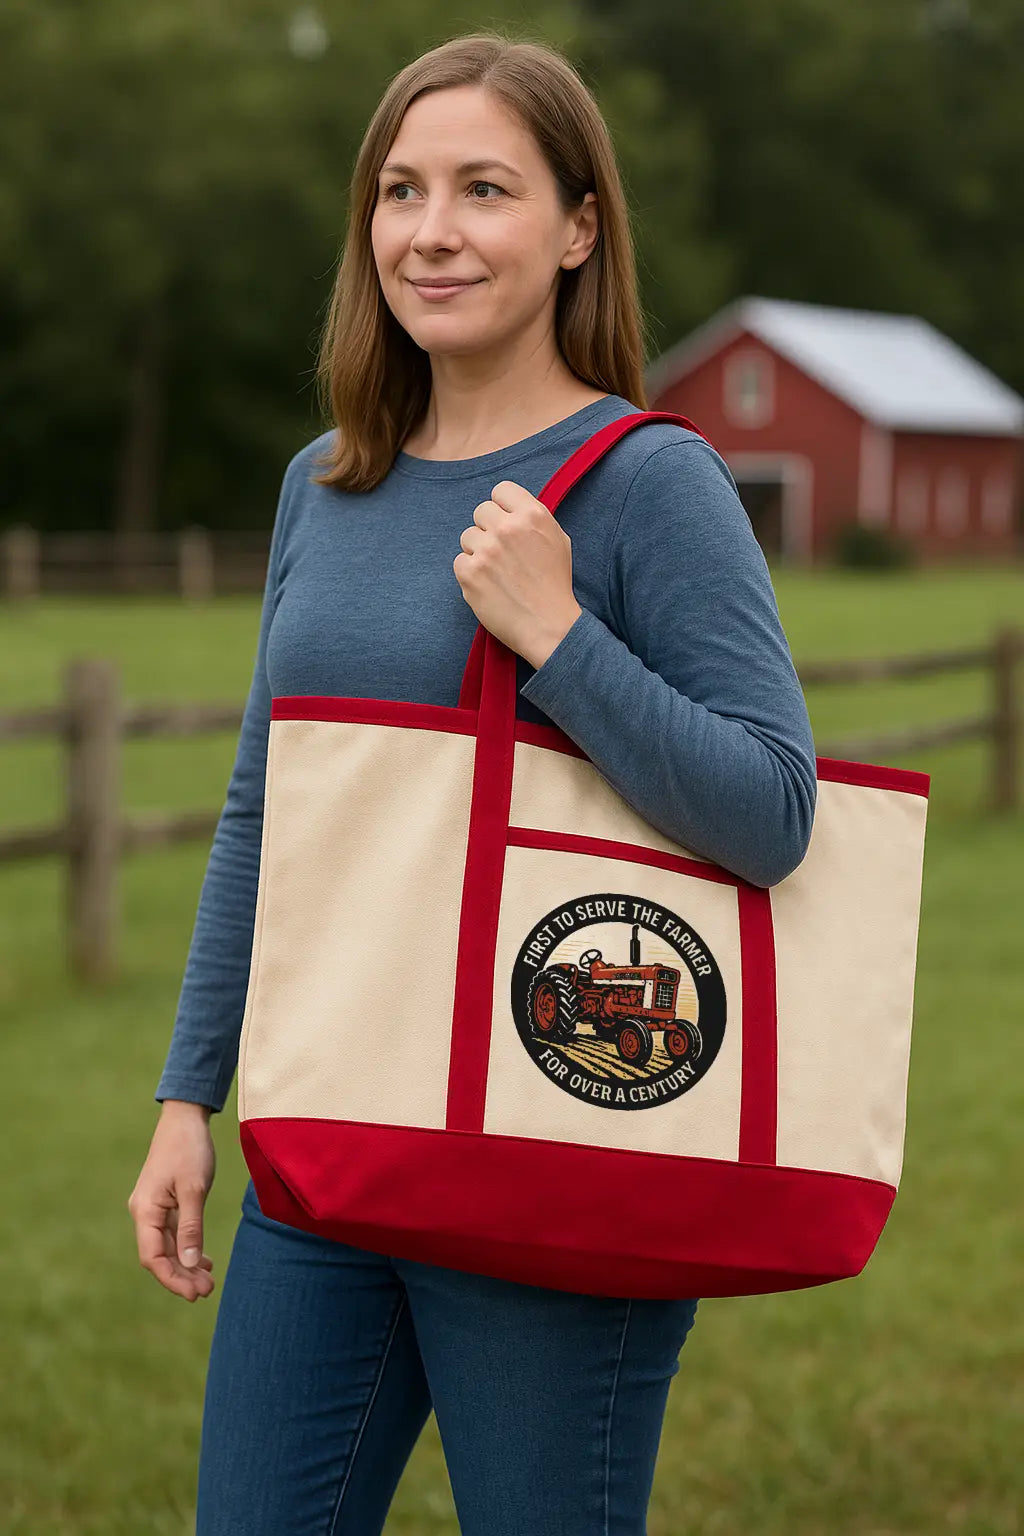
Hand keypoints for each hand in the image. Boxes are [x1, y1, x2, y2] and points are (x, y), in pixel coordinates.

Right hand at [128, 1100, 216, 1301]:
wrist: (185, 1117)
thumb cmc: (189, 1149)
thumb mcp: (194, 1188)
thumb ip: (191, 1226)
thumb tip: (188, 1262)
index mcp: (145, 1211)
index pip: (153, 1257)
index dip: (172, 1279)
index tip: (194, 1294)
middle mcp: (144, 1213)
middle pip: (160, 1256)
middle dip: (182, 1276)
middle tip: (208, 1291)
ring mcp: (154, 1208)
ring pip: (167, 1246)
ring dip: (185, 1265)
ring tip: (208, 1281)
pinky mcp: (165, 1203)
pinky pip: (173, 1233)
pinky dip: (187, 1247)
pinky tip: (203, 1260)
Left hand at [453, 480, 582, 668]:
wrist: (548, 626)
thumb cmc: (555, 585)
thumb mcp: (558, 540)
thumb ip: (534, 518)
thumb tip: (511, 508)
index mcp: (533, 515)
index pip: (501, 490)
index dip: (502, 507)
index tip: (506, 522)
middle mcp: (508, 529)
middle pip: (481, 511)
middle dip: (489, 529)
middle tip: (502, 552)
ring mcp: (486, 551)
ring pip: (467, 536)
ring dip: (478, 551)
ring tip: (496, 572)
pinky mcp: (470, 574)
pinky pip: (459, 561)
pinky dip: (470, 573)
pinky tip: (488, 585)